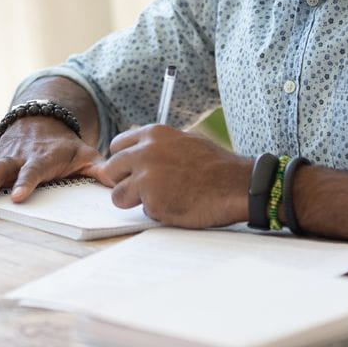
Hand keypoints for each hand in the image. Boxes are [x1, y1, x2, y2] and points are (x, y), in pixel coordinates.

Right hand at [0, 116, 105, 209]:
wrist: (43, 122)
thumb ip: (99, 168)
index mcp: (42, 157)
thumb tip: (117, 181)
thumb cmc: (65, 146)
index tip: (19, 196)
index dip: (27, 182)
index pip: (34, 170)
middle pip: (1, 171)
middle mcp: (17, 157)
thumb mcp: (85, 153)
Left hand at [92, 124, 253, 227]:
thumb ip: (158, 146)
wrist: (237, 183)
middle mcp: (145, 152)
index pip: (117, 145)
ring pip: (118, 195)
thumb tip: (138, 154)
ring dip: (134, 201)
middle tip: (141, 189)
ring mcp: (146, 177)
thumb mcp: (183, 141)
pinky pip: (142, 211)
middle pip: (110, 169)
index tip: (130, 171)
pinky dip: (156, 212)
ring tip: (161, 198)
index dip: (122, 161)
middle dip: (121, 181)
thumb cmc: (215, 165)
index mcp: (153, 134)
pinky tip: (177, 205)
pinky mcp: (152, 201)